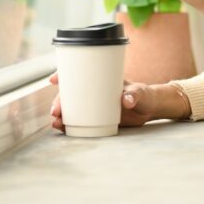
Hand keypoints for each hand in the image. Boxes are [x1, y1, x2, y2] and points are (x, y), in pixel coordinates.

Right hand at [48, 72, 168, 132]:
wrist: (148, 109)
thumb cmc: (143, 95)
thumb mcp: (140, 92)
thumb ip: (135, 95)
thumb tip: (127, 100)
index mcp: (100, 79)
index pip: (79, 73)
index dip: (64, 75)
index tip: (54, 79)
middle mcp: (93, 91)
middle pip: (70, 94)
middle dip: (59, 101)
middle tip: (56, 111)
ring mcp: (94, 105)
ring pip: (72, 108)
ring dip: (61, 114)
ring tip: (56, 123)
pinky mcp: (97, 118)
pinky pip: (79, 121)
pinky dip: (69, 125)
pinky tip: (62, 129)